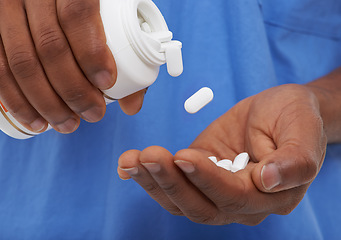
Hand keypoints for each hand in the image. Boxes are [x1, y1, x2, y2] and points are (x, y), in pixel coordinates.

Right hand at [0, 0, 144, 133]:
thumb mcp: (110, 14)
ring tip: (68, 124)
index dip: (91, 53)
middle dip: (74, 90)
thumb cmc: (87, 6)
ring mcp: (7, 9)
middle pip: (50, 47)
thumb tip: (131, 105)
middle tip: (93, 113)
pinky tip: (35, 120)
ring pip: (22, 62)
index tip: (107, 83)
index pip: (76, 14)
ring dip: (47, 103)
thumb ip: (126, 52)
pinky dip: (16, 99)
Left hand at [117, 84, 326, 224]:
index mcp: (271, 195)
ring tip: (131, 160)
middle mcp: (242, 202)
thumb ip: (296, 159)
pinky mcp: (199, 174)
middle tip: (149, 156)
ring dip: (154, 182)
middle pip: (201, 207)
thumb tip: (270, 181)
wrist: (278, 112)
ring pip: (181, 201)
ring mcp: (217, 190)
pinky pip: (173, 184)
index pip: (235, 196)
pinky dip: (150, 177)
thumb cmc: (295, 116)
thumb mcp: (303, 129)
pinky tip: (128, 165)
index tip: (184, 156)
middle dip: (172, 183)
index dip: (207, 180)